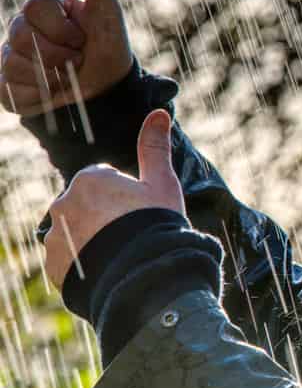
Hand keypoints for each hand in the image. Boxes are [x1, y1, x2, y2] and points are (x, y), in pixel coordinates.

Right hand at [0, 0, 132, 115]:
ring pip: (13, 66)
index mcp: (43, 7)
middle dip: (58, 56)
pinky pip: (11, 93)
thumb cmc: (108, 47)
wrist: (108, 90)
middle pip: (20, 37)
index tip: (83, 38)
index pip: (35, 8)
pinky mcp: (7, 85)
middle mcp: (21, 27)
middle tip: (78, 60)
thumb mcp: (107, 15)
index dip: (62, 30)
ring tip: (69, 76)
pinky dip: (40, 98)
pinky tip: (55, 93)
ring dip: (51, 78)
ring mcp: (10, 55)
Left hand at [44, 110, 182, 289]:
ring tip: (120, 256)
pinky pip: (68, 262)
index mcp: (89, 180)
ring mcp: (55, 236)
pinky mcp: (53, 265)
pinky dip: (83, 266)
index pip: (106, 184)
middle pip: (88, 208)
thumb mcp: (163, 183)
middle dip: (106, 219)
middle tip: (132, 235)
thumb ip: (155, 147)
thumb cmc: (155, 223)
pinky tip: (107, 270)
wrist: (143, 274)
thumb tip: (159, 113)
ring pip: (76, 235)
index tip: (141, 213)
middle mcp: (63, 204)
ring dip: (92, 243)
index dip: (128, 199)